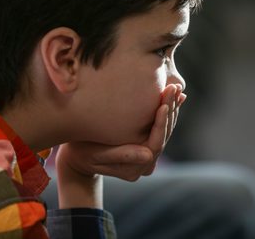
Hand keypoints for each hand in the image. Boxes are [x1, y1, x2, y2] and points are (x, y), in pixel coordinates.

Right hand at [55, 84, 185, 207]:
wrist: (77, 156)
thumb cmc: (82, 152)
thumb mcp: (97, 154)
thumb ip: (121, 156)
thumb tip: (148, 156)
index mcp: (136, 168)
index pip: (155, 143)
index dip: (161, 124)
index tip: (164, 104)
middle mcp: (146, 163)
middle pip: (164, 135)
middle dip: (169, 110)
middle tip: (173, 87)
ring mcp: (147, 153)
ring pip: (165, 129)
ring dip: (171, 108)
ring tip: (176, 88)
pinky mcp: (146, 142)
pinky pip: (160, 126)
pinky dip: (168, 110)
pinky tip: (176, 96)